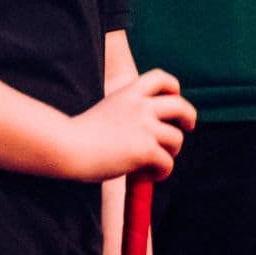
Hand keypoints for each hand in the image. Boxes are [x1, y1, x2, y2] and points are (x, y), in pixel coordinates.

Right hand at [67, 68, 195, 180]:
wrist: (67, 147)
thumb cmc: (77, 135)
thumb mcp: (105, 111)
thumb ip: (125, 114)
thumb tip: (146, 134)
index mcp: (128, 93)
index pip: (160, 78)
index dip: (172, 86)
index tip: (175, 95)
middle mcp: (140, 106)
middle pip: (180, 106)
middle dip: (188, 117)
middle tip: (187, 128)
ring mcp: (144, 127)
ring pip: (176, 139)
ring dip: (171, 152)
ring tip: (156, 162)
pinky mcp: (145, 149)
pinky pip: (167, 162)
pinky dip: (162, 172)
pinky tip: (149, 176)